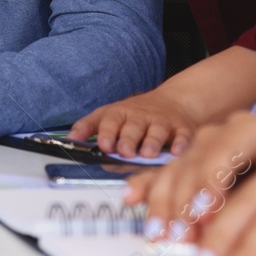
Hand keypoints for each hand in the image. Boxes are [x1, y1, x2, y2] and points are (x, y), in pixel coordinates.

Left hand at [69, 87, 202, 158]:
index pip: (110, 121)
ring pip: (157, 131)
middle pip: (133, 127)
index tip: (103, 145)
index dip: (106, 133)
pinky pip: (182, 136)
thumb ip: (90, 128)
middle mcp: (141, 117)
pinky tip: (178, 152)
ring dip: (152, 142)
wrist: (174, 101)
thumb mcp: (110, 115)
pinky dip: (181, 144)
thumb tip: (72, 141)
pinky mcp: (182, 128)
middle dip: (128, 139)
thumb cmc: (136, 115)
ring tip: (147, 153)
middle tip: (124, 151)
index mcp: (120, 114)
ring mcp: (162, 122)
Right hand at [124, 110, 255, 241]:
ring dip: (165, 205)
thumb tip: (236, 239)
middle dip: (186, 203)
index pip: (228, 147)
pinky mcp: (188, 160)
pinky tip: (131, 198)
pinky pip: (163, 172)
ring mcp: (202, 144)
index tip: (206, 213)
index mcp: (254, 129)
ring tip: (162, 234)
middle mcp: (223, 131)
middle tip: (183, 235)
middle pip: (195, 161)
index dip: (213, 181)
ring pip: (176, 169)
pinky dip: (147, 189)